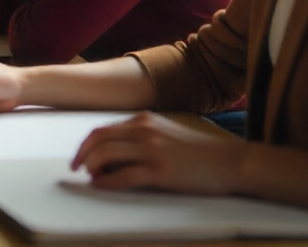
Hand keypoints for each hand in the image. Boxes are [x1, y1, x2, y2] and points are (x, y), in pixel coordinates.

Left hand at [70, 112, 244, 195]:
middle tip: (76, 169)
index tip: (80, 157)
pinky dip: (107, 182)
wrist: (230, 162)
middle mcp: (144, 130)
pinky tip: (101, 186)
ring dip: (91, 167)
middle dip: (81, 155)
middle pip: (98, 139)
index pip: (103, 129)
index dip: (86, 145)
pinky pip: (123, 175)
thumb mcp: (167, 135)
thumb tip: (116, 154)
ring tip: (89, 178)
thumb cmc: (201, 153)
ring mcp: (151, 150)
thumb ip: (143, 138)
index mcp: (145, 120)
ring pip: (105, 154)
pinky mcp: (159, 171)